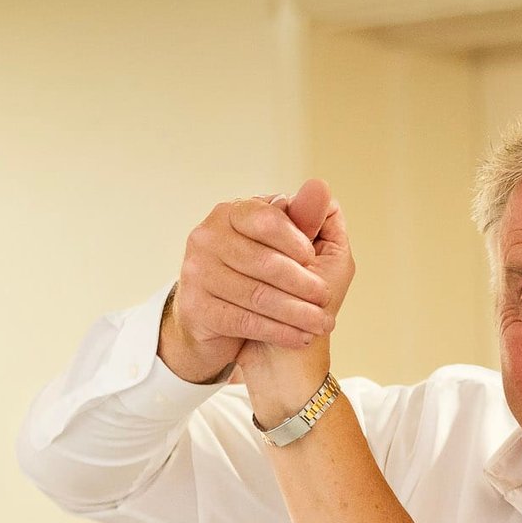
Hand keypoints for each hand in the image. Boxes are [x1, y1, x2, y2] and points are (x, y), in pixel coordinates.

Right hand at [158, 179, 338, 382]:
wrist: (230, 328)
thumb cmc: (270, 279)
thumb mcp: (295, 245)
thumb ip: (306, 219)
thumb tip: (320, 186)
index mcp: (232, 213)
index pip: (265, 218)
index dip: (294, 239)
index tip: (313, 258)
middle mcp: (207, 236)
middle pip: (263, 261)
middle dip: (303, 283)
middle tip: (325, 299)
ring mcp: (197, 272)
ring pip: (257, 295)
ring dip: (297, 312)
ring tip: (321, 323)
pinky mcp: (197, 308)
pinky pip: (244, 321)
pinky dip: (279, 331)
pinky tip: (300, 336)